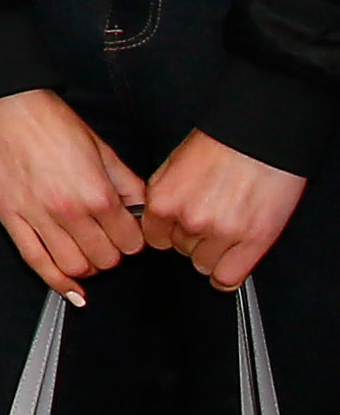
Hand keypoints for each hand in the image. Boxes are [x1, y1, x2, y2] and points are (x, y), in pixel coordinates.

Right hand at [0, 88, 148, 304]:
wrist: (4, 105)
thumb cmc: (48, 120)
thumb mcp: (101, 147)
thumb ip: (126, 182)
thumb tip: (141, 207)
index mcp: (97, 192)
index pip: (131, 241)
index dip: (134, 240)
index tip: (129, 234)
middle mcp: (70, 211)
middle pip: (105, 259)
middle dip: (113, 254)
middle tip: (108, 241)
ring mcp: (38, 217)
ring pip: (74, 266)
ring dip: (87, 267)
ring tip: (88, 253)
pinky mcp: (11, 218)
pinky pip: (36, 262)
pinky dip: (57, 283)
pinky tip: (70, 290)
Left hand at [139, 129, 306, 290]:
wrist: (261, 137)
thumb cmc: (221, 143)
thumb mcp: (173, 164)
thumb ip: (163, 194)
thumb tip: (155, 216)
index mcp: (164, 199)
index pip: (154, 237)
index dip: (167, 233)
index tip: (177, 230)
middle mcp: (189, 220)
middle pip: (180, 250)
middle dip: (192, 238)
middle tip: (209, 220)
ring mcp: (222, 232)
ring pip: (203, 264)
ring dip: (212, 253)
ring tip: (225, 231)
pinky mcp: (253, 241)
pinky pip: (228, 277)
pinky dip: (225, 276)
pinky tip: (228, 265)